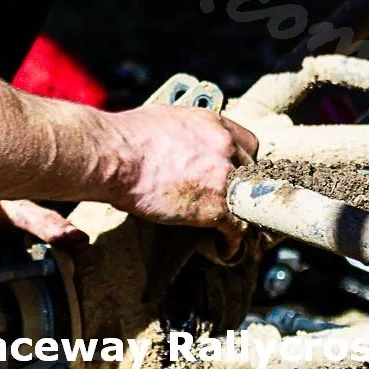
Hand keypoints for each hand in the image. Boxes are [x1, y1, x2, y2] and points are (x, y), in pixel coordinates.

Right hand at [108, 105, 259, 228]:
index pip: (248, 143)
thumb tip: (181, 144)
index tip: (233, 173)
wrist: (115, 157)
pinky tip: (226, 247)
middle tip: (230, 201)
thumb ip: (185, 133)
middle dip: (243, 187)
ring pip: (250, 200)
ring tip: (233, 229)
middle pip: (252, 171)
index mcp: (212, 124)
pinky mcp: (216, 205)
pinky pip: (238, 228)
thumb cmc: (127, 138)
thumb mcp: (165, 120)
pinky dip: (233, 241)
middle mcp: (224, 146)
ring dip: (242, 214)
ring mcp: (223, 175)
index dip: (241, 161)